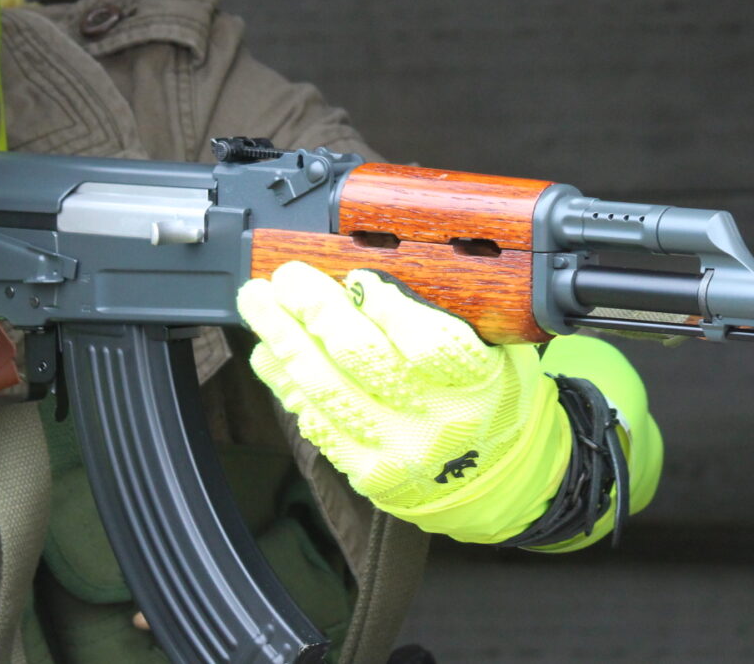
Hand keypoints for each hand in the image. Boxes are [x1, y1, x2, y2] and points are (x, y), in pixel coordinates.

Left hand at [238, 262, 569, 543]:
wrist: (492, 478)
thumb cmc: (486, 396)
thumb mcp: (495, 348)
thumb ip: (446, 313)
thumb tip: (368, 279)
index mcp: (482, 382)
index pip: (432, 342)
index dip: (388, 306)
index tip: (359, 276)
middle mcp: (439, 420)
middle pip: (363, 357)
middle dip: (315, 307)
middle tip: (286, 276)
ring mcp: (398, 449)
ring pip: (325, 385)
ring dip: (282, 336)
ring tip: (258, 301)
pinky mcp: (367, 471)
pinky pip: (313, 417)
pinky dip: (285, 378)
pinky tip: (267, 349)